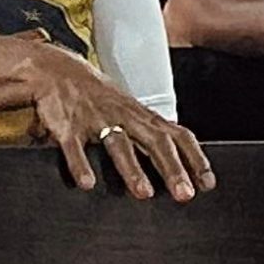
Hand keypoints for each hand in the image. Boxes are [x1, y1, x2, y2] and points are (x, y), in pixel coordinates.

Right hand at [23, 39, 213, 202]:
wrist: (55, 68)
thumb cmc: (98, 97)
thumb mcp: (130, 111)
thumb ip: (151, 134)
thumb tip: (178, 165)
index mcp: (142, 115)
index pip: (178, 135)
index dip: (195, 158)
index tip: (207, 183)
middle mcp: (124, 116)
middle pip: (155, 141)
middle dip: (172, 168)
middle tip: (184, 195)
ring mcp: (96, 119)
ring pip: (119, 144)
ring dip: (132, 169)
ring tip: (144, 193)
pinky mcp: (67, 125)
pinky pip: (75, 146)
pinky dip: (81, 164)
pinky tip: (88, 184)